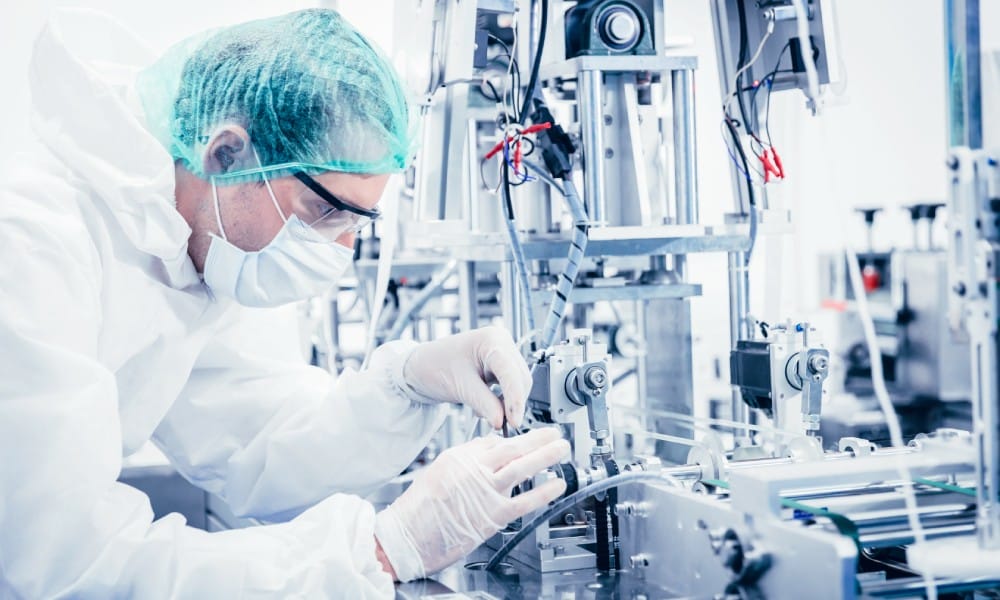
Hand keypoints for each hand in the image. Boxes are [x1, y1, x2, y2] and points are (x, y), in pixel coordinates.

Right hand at [373, 428, 568, 580]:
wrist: (406, 537)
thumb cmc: (418, 510)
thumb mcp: (438, 472)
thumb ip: (464, 461)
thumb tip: (486, 450)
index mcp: (460, 457)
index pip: (494, 441)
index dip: (516, 438)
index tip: (531, 437)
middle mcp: (474, 470)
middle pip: (513, 448)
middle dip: (538, 439)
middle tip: (555, 433)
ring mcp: (485, 492)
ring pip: (522, 467)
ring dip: (545, 456)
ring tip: (561, 449)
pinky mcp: (492, 515)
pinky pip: (525, 501)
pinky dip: (544, 491)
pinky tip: (557, 484)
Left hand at [403, 326, 530, 427]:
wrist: (421, 367)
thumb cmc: (434, 367)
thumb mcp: (460, 387)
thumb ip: (484, 404)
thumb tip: (503, 421)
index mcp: (492, 340)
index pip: (511, 372)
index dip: (515, 399)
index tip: (515, 422)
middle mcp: (501, 342)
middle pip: (520, 378)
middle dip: (513, 403)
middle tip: (502, 425)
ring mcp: (502, 352)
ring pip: (518, 383)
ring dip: (508, 403)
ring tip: (490, 415)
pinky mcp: (500, 364)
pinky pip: (510, 385)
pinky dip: (503, 400)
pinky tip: (488, 407)